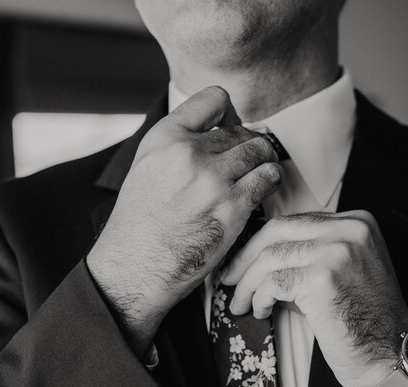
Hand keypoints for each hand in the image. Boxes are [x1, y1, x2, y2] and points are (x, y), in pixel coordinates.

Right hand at [87, 86, 282, 356]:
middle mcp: (189, 153)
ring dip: (263, 161)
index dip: (229, 114)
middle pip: (241, 131)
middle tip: (248, 162)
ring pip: (259, 151)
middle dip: (248, 145)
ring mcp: (213, 180)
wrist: (137, 266)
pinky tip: (264, 188)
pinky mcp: (233, 207)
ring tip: (259, 173)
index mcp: (165, 138)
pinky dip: (270, 180)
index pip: (214, 98)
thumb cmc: (141, 224)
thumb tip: (222, 128)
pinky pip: (268, 178)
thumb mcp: (148, 166)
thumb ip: (179, 143)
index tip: (231, 129)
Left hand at [221, 210, 407, 386]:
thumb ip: (309, 258)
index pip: (295, 222)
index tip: (245, 260)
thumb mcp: (341, 274)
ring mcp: (337, 251)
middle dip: (246, 257)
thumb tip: (262, 261)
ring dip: (247, 283)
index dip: (262, 243)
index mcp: (357, 223)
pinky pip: (274, 283)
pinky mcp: (322, 278)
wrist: (389, 353)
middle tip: (231, 278)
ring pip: (271, 258)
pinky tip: (260, 310)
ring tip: (242, 302)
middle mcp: (349, 231)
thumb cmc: (366, 322)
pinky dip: (259, 298)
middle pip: (278, 232)